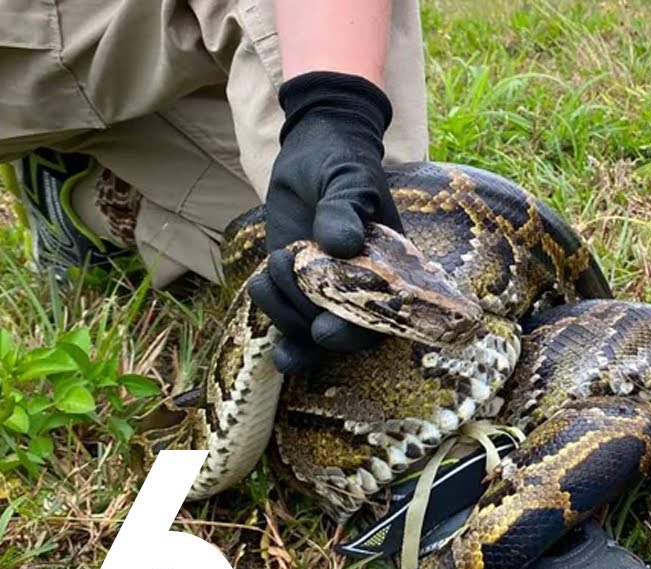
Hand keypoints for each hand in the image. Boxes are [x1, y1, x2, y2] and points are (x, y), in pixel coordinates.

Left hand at [247, 71, 400, 373]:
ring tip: (274, 265)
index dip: (355, 334)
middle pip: (344, 335)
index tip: (324, 331)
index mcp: (389, 270)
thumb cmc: (343, 163)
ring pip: (309, 330)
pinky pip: (285, 317)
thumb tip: (343, 245)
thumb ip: (345, 209)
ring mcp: (326, 291)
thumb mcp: (348, 179)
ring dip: (285, 311)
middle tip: (291, 302)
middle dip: (313, 330)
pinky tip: (261, 284)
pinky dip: (271, 312)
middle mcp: (362, 288)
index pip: (382, 318)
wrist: (313, 152)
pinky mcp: (296, 286)